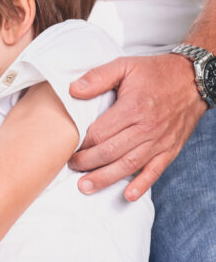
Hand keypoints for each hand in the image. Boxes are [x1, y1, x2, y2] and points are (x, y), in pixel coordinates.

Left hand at [68, 53, 205, 199]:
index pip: (99, 133)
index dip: (80, 143)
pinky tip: (127, 195)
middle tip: (71, 168)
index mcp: (133, 108)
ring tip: (86, 187)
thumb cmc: (156, 72)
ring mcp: (160, 141)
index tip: (67, 148)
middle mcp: (147, 128)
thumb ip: (97, 77)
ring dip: (105, 178)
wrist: (195, 78)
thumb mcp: (125, 65)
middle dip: (87, 163)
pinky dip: (142, 185)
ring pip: (128, 165)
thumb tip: (73, 90)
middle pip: (110, 152)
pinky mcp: (170, 149)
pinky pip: (155, 171)